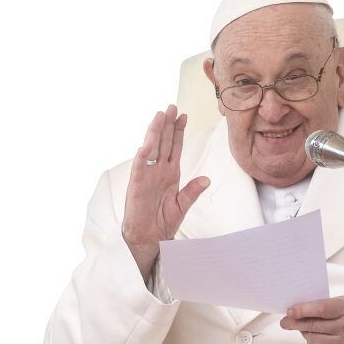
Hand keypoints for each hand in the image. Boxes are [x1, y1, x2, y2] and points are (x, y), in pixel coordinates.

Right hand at [122, 105, 209, 278]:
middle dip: (168, 124)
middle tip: (172, 106)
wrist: (149, 237)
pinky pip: (140, 167)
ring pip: (151, 149)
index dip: (178, 131)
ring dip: (155, 132)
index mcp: (170, 173)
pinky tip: (147, 144)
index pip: (174, 147)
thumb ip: (193, 191)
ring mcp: (146, 175)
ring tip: (160, 116)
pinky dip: (143, 156)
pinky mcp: (137, 185)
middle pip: (163, 142)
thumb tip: (206, 179)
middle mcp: (157, 170)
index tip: (184, 115)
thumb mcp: (183, 205)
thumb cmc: (163, 221)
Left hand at [280, 296, 343, 343]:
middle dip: (296, 323)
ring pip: (314, 339)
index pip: (323, 309)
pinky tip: (314, 338)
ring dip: (305, 333)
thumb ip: (322, 305)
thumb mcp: (343, 302)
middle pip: (315, 326)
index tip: (290, 311)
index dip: (304, 310)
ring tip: (304, 328)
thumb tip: (296, 311)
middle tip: (285, 322)